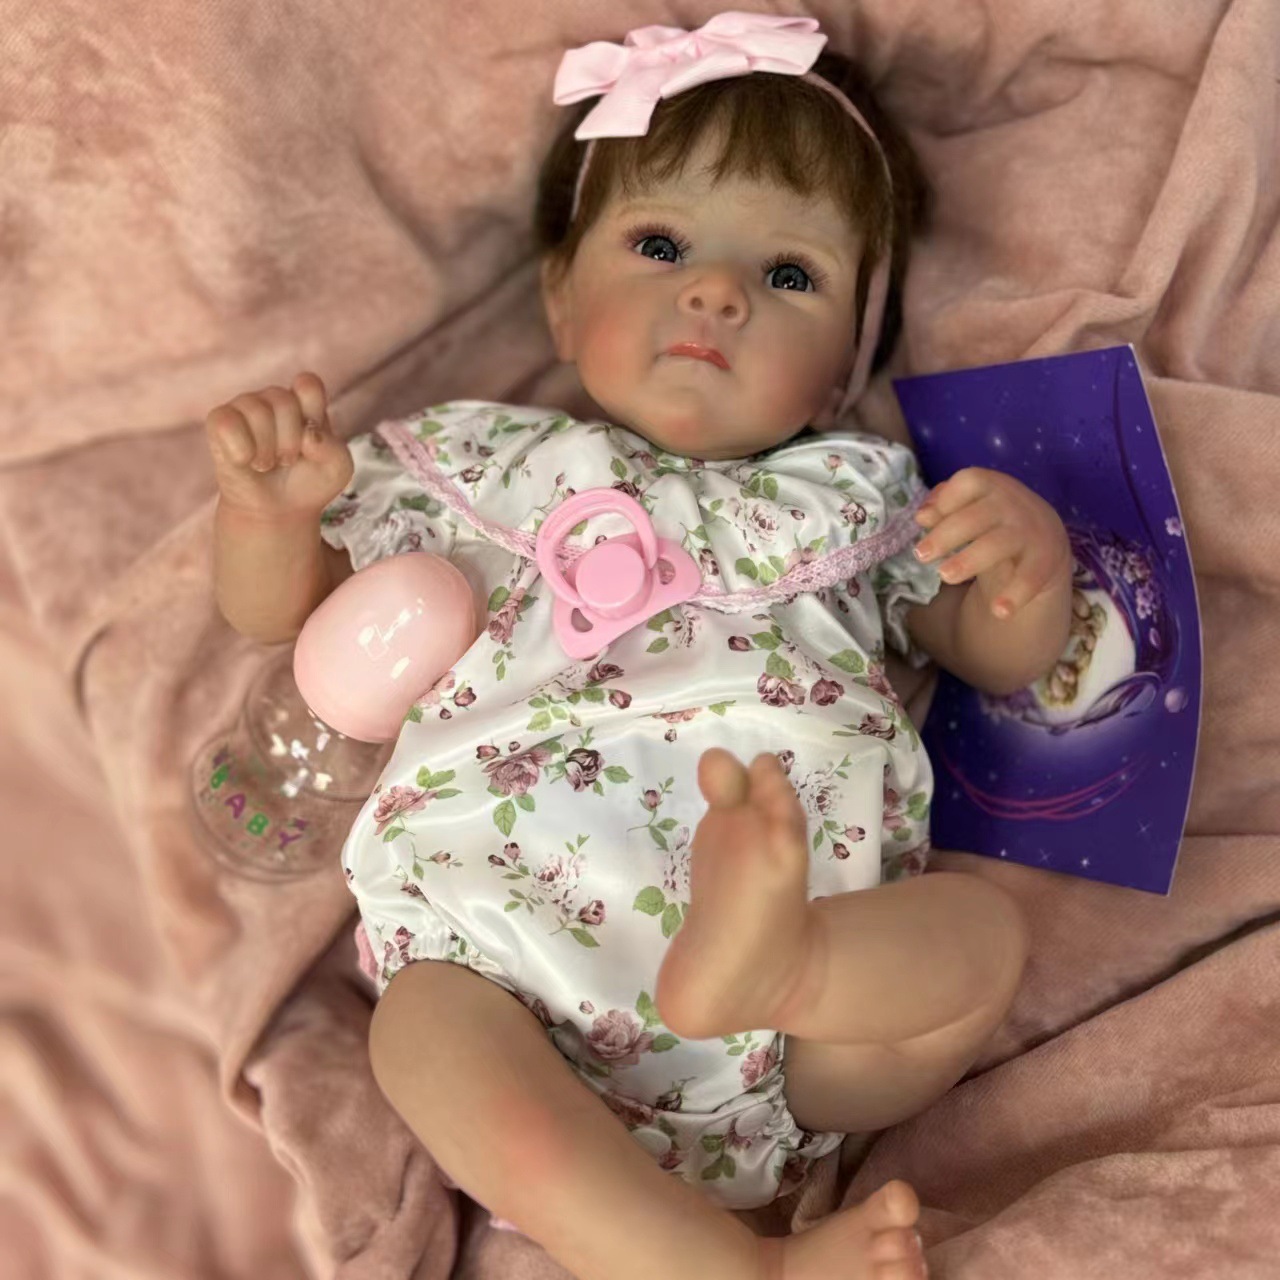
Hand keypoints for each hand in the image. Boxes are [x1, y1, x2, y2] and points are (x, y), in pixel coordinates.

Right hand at [205, 372, 353, 518]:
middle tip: (287, 460)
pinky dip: (240, 450)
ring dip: (266, 449)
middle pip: (284, 401)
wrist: (278, 511)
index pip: (307, 384)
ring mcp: (245, 406)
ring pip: (256, 411)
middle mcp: (274, 397)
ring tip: (267, 463)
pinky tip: (245, 460)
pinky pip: (226, 422)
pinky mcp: (219, 421)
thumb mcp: (337, 469)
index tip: (310, 440)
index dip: (311, 411)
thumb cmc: (309, 482)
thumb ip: (333, 448)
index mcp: (305, 400)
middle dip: (290, 441)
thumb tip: (307, 434)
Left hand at [912, 467, 1070, 618]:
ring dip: (969, 560)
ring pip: (998, 544)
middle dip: (946, 535)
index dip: (946, 499)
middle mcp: (1015, 505)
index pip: (970, 481)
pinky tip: (999, 611)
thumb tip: (922, 516)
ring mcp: (1032, 532)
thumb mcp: (973, 508)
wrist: (1046, 543)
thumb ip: (946, 506)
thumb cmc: (994, 522)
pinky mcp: (1046, 561)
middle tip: (920, 555)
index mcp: (995, 487)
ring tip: (944, 576)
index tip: (923, 521)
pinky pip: (1030, 577)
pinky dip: (1015, 594)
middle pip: (977, 516)